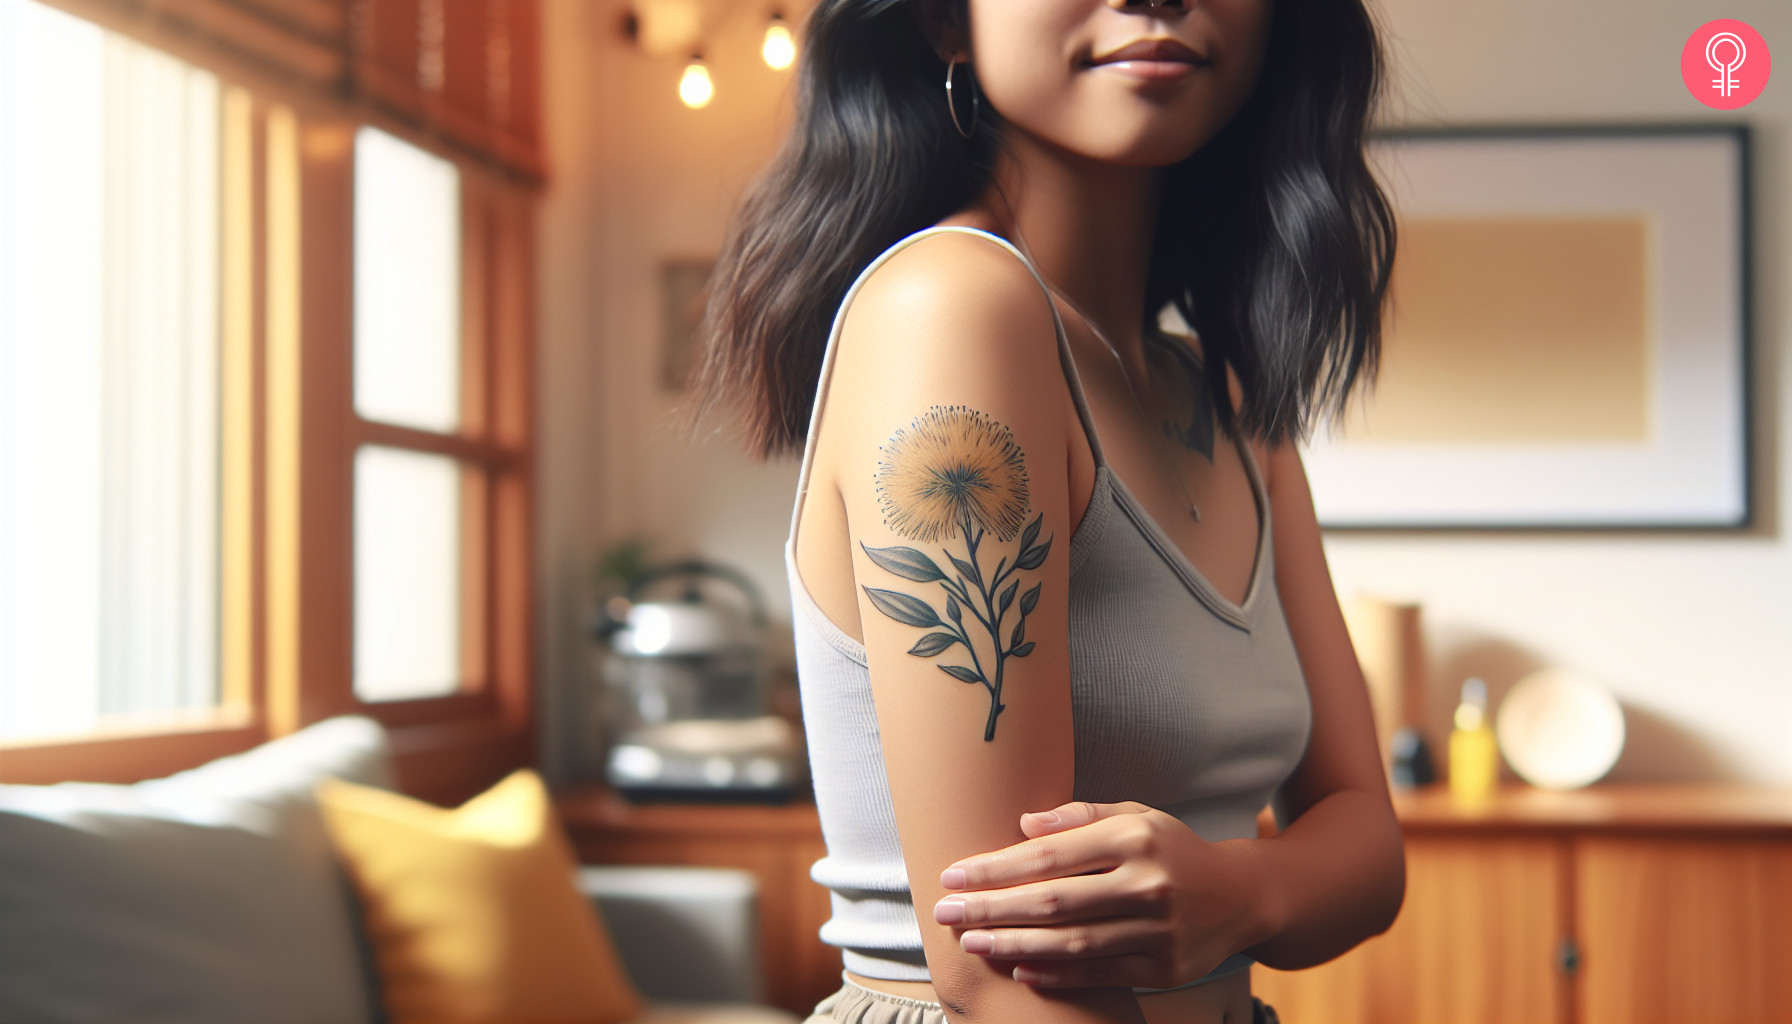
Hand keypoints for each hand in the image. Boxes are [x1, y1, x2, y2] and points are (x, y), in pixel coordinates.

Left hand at [932, 800, 1271, 989]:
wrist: (1242, 896)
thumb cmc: (1172, 850)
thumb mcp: (1135, 815)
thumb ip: (1079, 815)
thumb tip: (1023, 824)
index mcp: (1134, 838)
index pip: (1050, 856)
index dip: (997, 868)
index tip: (955, 875)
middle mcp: (1147, 884)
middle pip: (1053, 902)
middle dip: (992, 909)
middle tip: (947, 913)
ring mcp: (1158, 931)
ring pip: (1072, 944)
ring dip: (1014, 945)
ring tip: (973, 942)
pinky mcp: (1164, 969)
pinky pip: (1099, 975)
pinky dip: (1056, 975)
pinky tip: (1020, 969)